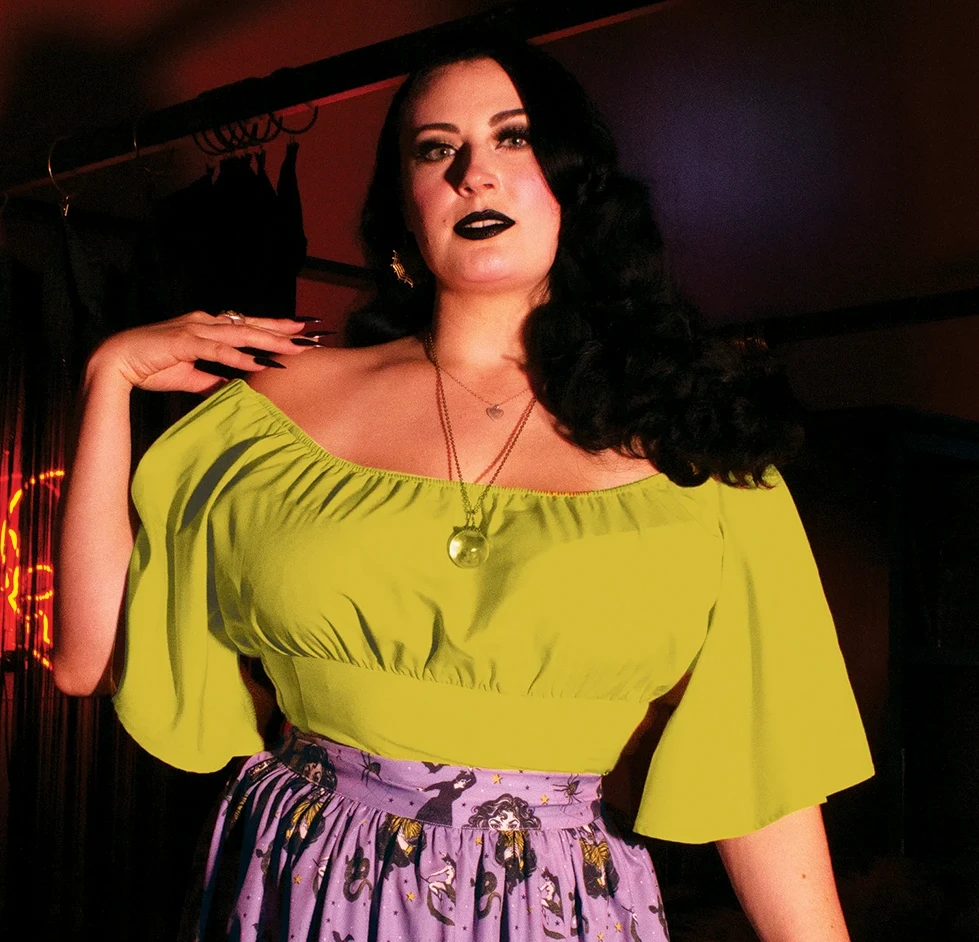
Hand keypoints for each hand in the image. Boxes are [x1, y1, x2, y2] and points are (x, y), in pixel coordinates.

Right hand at [85, 311, 313, 393]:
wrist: (116, 363)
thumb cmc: (152, 368)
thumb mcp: (192, 377)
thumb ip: (214, 378)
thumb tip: (236, 387)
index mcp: (207, 327)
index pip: (248, 326)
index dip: (276, 330)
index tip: (302, 334)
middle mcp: (205, 322)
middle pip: (252, 325)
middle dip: (284, 331)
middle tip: (312, 334)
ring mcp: (195, 329)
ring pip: (242, 334)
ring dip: (270, 342)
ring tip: (296, 349)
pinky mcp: (185, 341)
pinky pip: (219, 351)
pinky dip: (241, 358)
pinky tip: (261, 365)